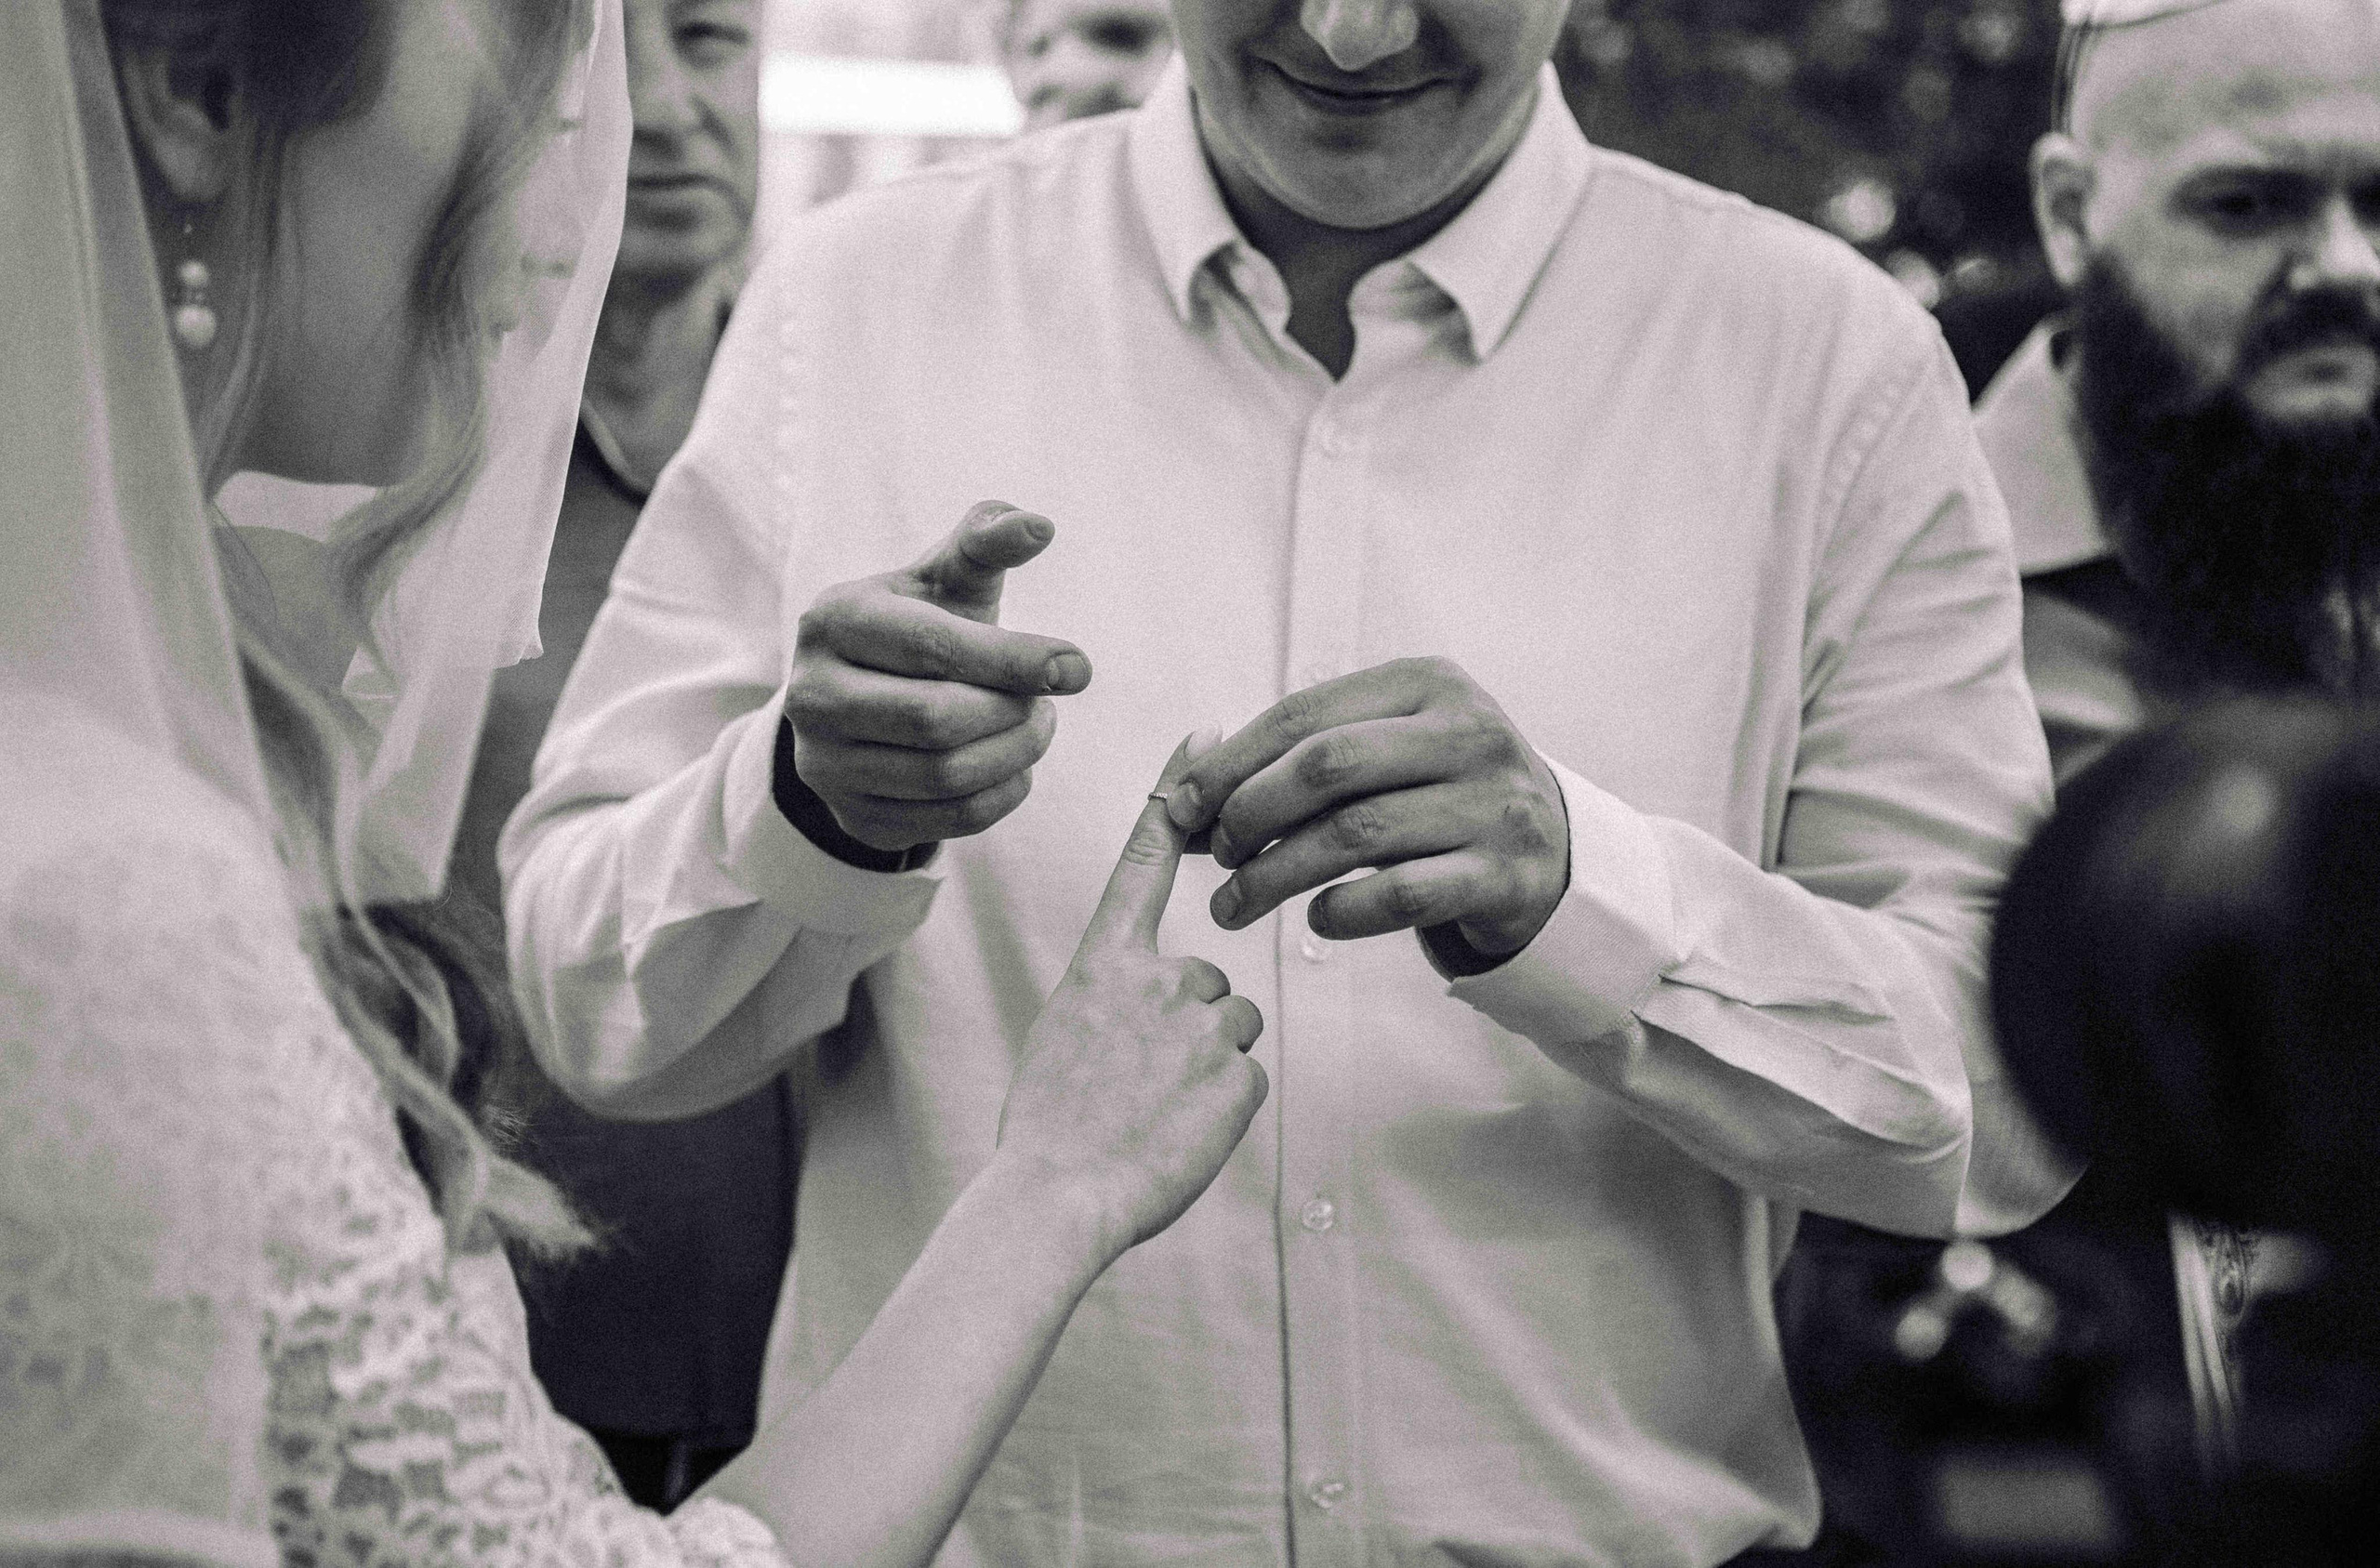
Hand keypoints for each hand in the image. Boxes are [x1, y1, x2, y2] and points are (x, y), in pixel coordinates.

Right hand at [785, 501, 1091, 851]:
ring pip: (945, 776)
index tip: (1076, 667)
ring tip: (1036, 726)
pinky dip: (1003, 794)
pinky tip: (1014, 765)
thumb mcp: (946, 578)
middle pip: (937, 719)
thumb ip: (988, 542)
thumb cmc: (921, 626)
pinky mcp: (853, 817)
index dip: (1013, 659)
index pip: (932, 647)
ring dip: (1016, 754)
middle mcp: (811, 694)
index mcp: (833, 619)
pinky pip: (950, 822)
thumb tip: (1038, 525)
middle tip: (1048, 702)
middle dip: (1013, 711)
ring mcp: (823, 764)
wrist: (865, 700)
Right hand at [996, 734, 1268, 1258]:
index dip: (1176, 793)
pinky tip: (1178, 1135)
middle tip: (1139, 1086)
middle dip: (1188, 1031)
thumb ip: (1117, 1002)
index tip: (1207, 736)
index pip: (1142, 859)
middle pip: (1206, 982)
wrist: (1056, 1196)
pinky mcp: (1238, 1072)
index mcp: (1101, 962)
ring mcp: (1201, 1021)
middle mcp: (1156, 976)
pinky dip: (1220, 1111)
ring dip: (1206, 1070)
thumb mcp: (1065, 1035)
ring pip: (1231, 1030)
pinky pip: (1245, 1080)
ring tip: (1155, 1114)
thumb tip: (1160, 1009)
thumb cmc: (1051, 1127)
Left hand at [1165, 656, 1568, 958]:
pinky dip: (1343, 912)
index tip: (1179, 807)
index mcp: (1427, 683)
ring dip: (1276, 875)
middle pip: (1328, 767)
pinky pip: (1401, 895)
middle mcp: (1468, 733)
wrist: (1553, 853)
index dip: (1230, 764)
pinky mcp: (1506, 875)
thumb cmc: (1438, 797)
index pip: (1304, 715)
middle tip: (1216, 855)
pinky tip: (1316, 919)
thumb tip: (1186, 791)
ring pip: (1357, 834)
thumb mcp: (1386, 752)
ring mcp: (1495, 804)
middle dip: (1251, 813)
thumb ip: (1300, 761)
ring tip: (1234, 905)